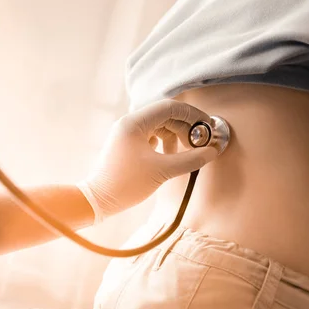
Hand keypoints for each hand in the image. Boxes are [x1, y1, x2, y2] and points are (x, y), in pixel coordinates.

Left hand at [78, 99, 218, 222]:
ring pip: (158, 126)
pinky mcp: (126, 145)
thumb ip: (190, 159)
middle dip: (186, 128)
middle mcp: (128, 123)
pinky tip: (171, 156)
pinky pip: (150, 136)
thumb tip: (211, 151)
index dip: (193, 115)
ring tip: (187, 152)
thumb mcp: (162, 171)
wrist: (97, 200)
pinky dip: (164, 143)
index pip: (170, 107)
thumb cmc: (125, 184)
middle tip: (201, 143)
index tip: (208, 127)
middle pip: (165, 116)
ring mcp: (126, 133)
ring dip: (176, 136)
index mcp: (134, 122)